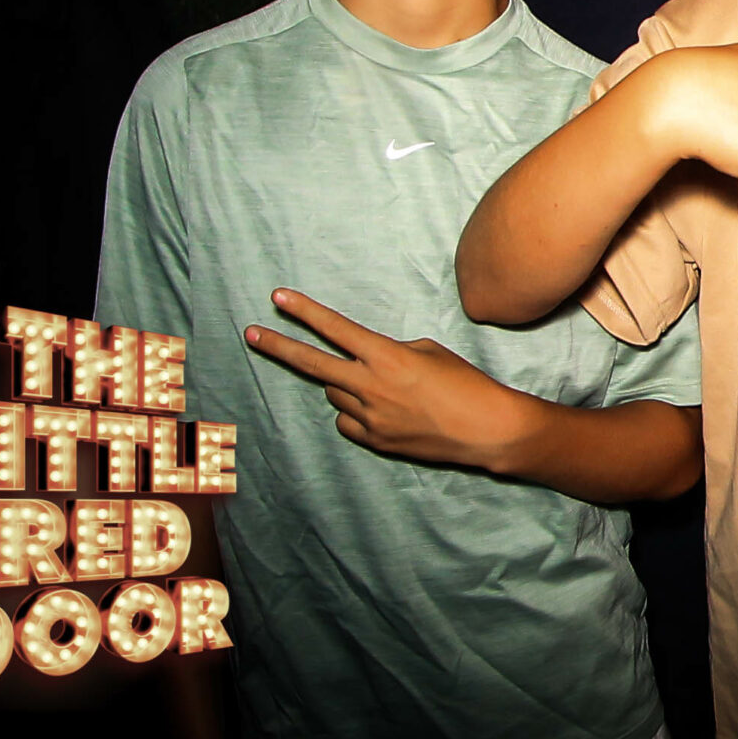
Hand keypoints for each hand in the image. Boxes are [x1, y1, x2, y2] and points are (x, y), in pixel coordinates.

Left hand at [245, 288, 528, 470]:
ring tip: (386, 387)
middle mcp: (371, 386)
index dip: (305, 311)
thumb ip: (389, 353)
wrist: (486, 429)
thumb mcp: (429, 352)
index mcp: (387, 357)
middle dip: (278, 346)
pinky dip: (359, 412)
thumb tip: (366, 363)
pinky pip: (349, 420)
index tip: (278, 297)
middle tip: (251, 333)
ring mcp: (369, 417)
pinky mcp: (374, 440)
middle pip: (312, 363)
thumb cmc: (465, 383)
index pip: (336, 328)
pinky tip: (388, 411)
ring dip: (347, 384)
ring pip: (335, 393)